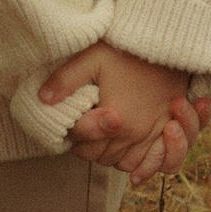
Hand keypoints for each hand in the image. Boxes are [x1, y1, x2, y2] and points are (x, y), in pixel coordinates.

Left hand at [39, 42, 210, 184]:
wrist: (167, 45)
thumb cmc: (128, 51)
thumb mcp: (92, 58)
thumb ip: (66, 80)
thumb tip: (43, 99)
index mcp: (118, 119)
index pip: (83, 145)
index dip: (70, 135)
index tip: (67, 122)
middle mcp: (136, 134)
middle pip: (100, 157)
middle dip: (86, 147)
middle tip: (79, 131)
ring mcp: (154, 136)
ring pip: (123, 164)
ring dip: (108, 156)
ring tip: (98, 141)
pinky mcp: (167, 133)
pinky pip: (154, 164)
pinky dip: (140, 166)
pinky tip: (125, 159)